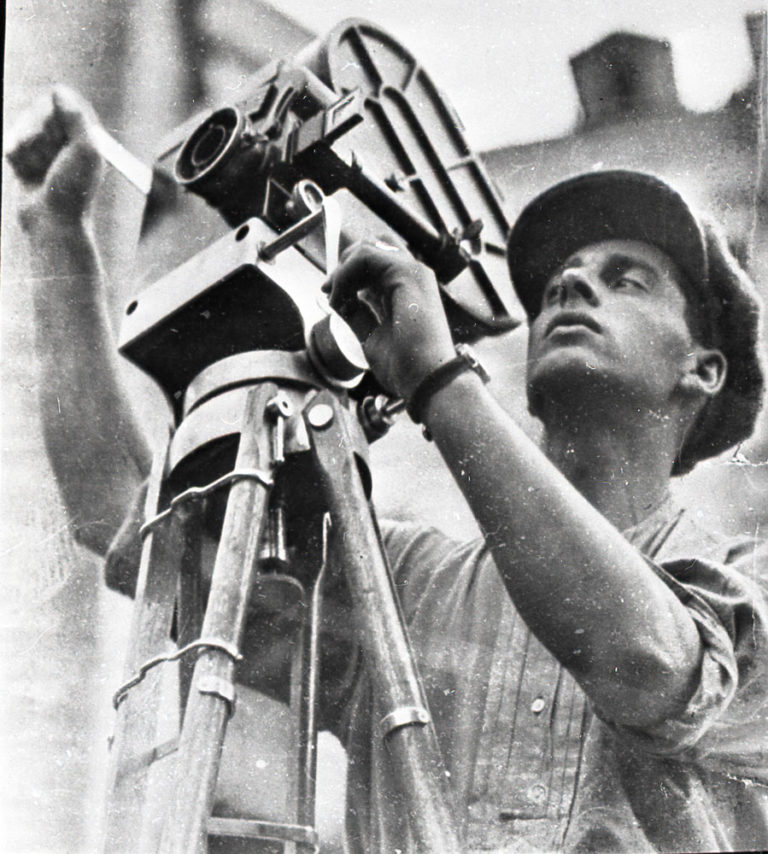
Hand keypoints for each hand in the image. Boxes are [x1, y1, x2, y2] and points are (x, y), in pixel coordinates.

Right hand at [6, 85, 102, 231]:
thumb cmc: (74, 189)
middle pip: (38, 112)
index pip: (61, 102)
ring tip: (40, 171)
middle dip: (39, 134)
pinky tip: (27, 175)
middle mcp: (66, 142)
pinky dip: (17, 159)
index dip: (53, 115)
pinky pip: (12, 146)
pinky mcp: (26, 163)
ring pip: (22, 129)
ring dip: (28, 149)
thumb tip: (58, 89)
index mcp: (85, 136)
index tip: (59, 134)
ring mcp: (45, 152)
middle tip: (50, 158)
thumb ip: (75, 117)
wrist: (53, 222)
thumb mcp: (84, 150)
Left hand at [326, 239, 455, 399]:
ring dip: (342, 272)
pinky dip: (345, 274)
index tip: (329, 294)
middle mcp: (413, 277)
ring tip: (334, 299)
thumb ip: (357, 314)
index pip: (374, 264)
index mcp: (408, 292)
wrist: (427, 379)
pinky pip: (366, 257)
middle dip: (343, 266)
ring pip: (366, 249)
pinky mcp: (407, 273)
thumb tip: (337, 300)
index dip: (347, 272)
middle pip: (370, 248)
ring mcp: (413, 272)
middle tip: (327, 290)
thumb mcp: (372, 336)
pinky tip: (340, 298)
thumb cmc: (408, 366)